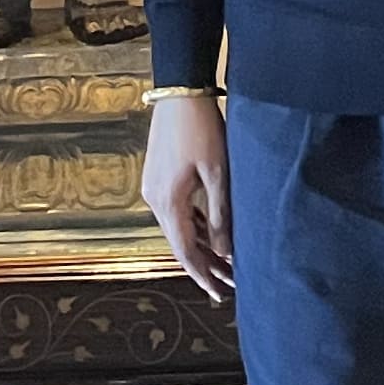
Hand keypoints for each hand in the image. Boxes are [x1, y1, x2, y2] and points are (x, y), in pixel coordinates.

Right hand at [142, 92, 232, 300]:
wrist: (180, 91)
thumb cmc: (202, 129)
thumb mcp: (217, 173)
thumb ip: (219, 214)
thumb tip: (224, 252)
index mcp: (167, 202)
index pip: (185, 251)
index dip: (203, 275)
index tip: (219, 293)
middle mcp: (155, 199)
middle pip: (180, 243)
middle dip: (205, 264)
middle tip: (228, 284)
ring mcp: (154, 187)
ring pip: (178, 227)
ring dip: (200, 245)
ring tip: (225, 263)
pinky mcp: (158, 176)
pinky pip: (176, 211)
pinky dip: (193, 225)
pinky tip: (210, 232)